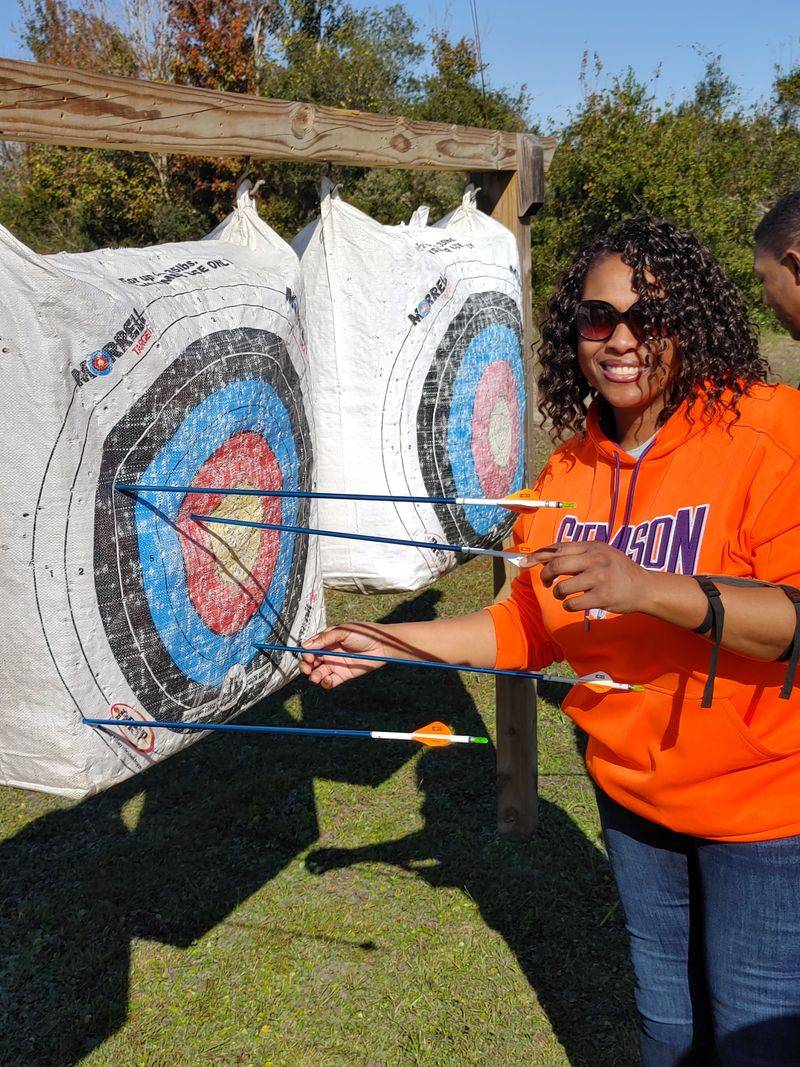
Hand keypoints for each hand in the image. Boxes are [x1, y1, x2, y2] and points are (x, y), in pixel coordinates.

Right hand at [301, 623, 388, 689]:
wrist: (382, 645)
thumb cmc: (365, 634)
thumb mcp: (343, 631)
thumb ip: (325, 639)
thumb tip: (305, 646)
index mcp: (328, 640)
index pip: (310, 647)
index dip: (306, 653)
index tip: (309, 657)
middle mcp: (329, 652)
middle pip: (311, 662)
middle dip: (306, 666)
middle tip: (308, 668)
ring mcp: (336, 664)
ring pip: (318, 673)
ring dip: (313, 676)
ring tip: (316, 677)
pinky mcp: (343, 675)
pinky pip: (330, 681)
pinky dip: (325, 683)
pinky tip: (327, 680)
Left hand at [524, 541, 655, 615]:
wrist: (644, 587)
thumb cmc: (618, 570)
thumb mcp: (601, 553)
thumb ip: (577, 553)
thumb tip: (545, 556)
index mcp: (592, 546)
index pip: (558, 548)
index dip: (537, 555)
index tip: (523, 562)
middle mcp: (595, 559)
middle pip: (556, 565)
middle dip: (545, 575)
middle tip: (546, 583)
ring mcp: (599, 578)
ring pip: (562, 587)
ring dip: (557, 593)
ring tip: (563, 594)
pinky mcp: (602, 597)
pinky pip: (572, 603)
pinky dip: (568, 605)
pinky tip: (574, 603)